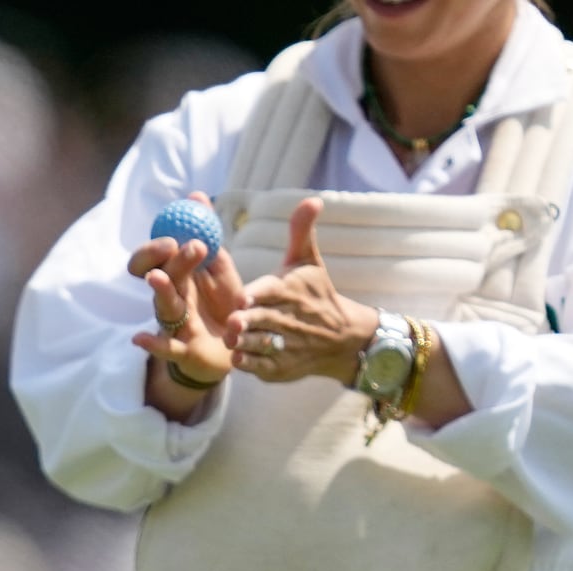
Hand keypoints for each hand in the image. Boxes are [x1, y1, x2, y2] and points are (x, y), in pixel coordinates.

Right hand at [128, 196, 242, 413]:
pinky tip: (137, 338)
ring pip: (162, 305)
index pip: (152, 259)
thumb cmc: (223, 303)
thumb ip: (209, 233)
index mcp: (177, 276)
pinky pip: (165, 348)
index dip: (155, 248)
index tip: (172, 237)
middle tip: (180, 246)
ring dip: (160, 290)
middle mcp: (171, 298)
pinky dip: (152, 343)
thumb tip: (196, 195)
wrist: (238, 343)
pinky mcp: (184, 350)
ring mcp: (175, 324)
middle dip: (165, 259)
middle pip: (159, 276)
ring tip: (157, 278)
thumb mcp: (220, 266)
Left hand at [228, 200, 380, 384]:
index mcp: (289, 291)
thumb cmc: (317, 293)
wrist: (340, 337)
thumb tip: (313, 199)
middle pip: (261, 320)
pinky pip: (259, 367)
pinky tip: (239, 355)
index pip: (271, 292)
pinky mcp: (279, 368)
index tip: (244, 297)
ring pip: (257, 344)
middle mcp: (287, 319)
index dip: (258, 295)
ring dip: (243, 342)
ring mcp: (284, 345)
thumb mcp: (308, 261)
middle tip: (233, 321)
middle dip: (246, 321)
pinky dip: (248, 363)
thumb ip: (301, 231)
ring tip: (232, 337)